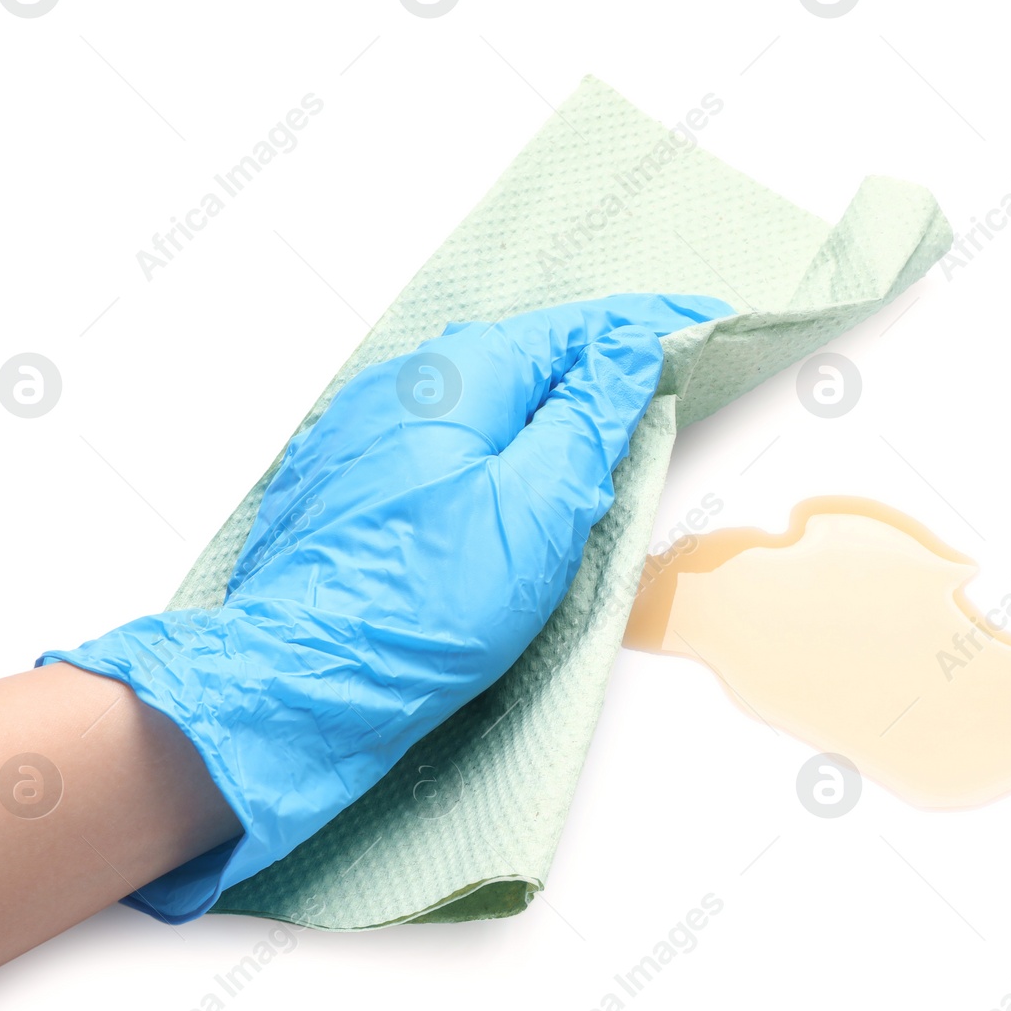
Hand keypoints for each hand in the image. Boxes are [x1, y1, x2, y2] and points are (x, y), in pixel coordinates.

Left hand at [40, 293, 733, 920]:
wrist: (302, 686)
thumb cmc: (417, 609)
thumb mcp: (539, 508)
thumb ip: (590, 417)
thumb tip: (630, 350)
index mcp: (457, 377)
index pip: (579, 327)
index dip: (651, 326)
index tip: (708, 323)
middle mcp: (403, 387)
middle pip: (531, 359)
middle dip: (600, 369)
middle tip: (667, 383)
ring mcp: (367, 434)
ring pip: (486, 405)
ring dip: (548, 414)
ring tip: (604, 436)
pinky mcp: (352, 485)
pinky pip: (445, 444)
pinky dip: (496, 453)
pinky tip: (517, 487)